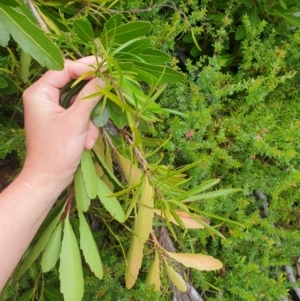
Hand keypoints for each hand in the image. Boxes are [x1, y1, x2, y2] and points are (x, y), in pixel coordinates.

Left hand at [22, 56, 104, 191]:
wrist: (50, 177)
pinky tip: (86, 143)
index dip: (85, 67)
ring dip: (89, 119)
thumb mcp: (77, 121)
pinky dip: (86, 128)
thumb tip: (103, 77)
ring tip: (88, 138)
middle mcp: (45, 97)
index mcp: (40, 93)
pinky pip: (80, 115)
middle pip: (72, 83)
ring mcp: (54, 110)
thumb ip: (89, 96)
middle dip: (90, 92)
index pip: (64, 69)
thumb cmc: (58, 150)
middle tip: (110, 80)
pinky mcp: (62, 120)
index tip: (105, 70)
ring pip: (80, 101)